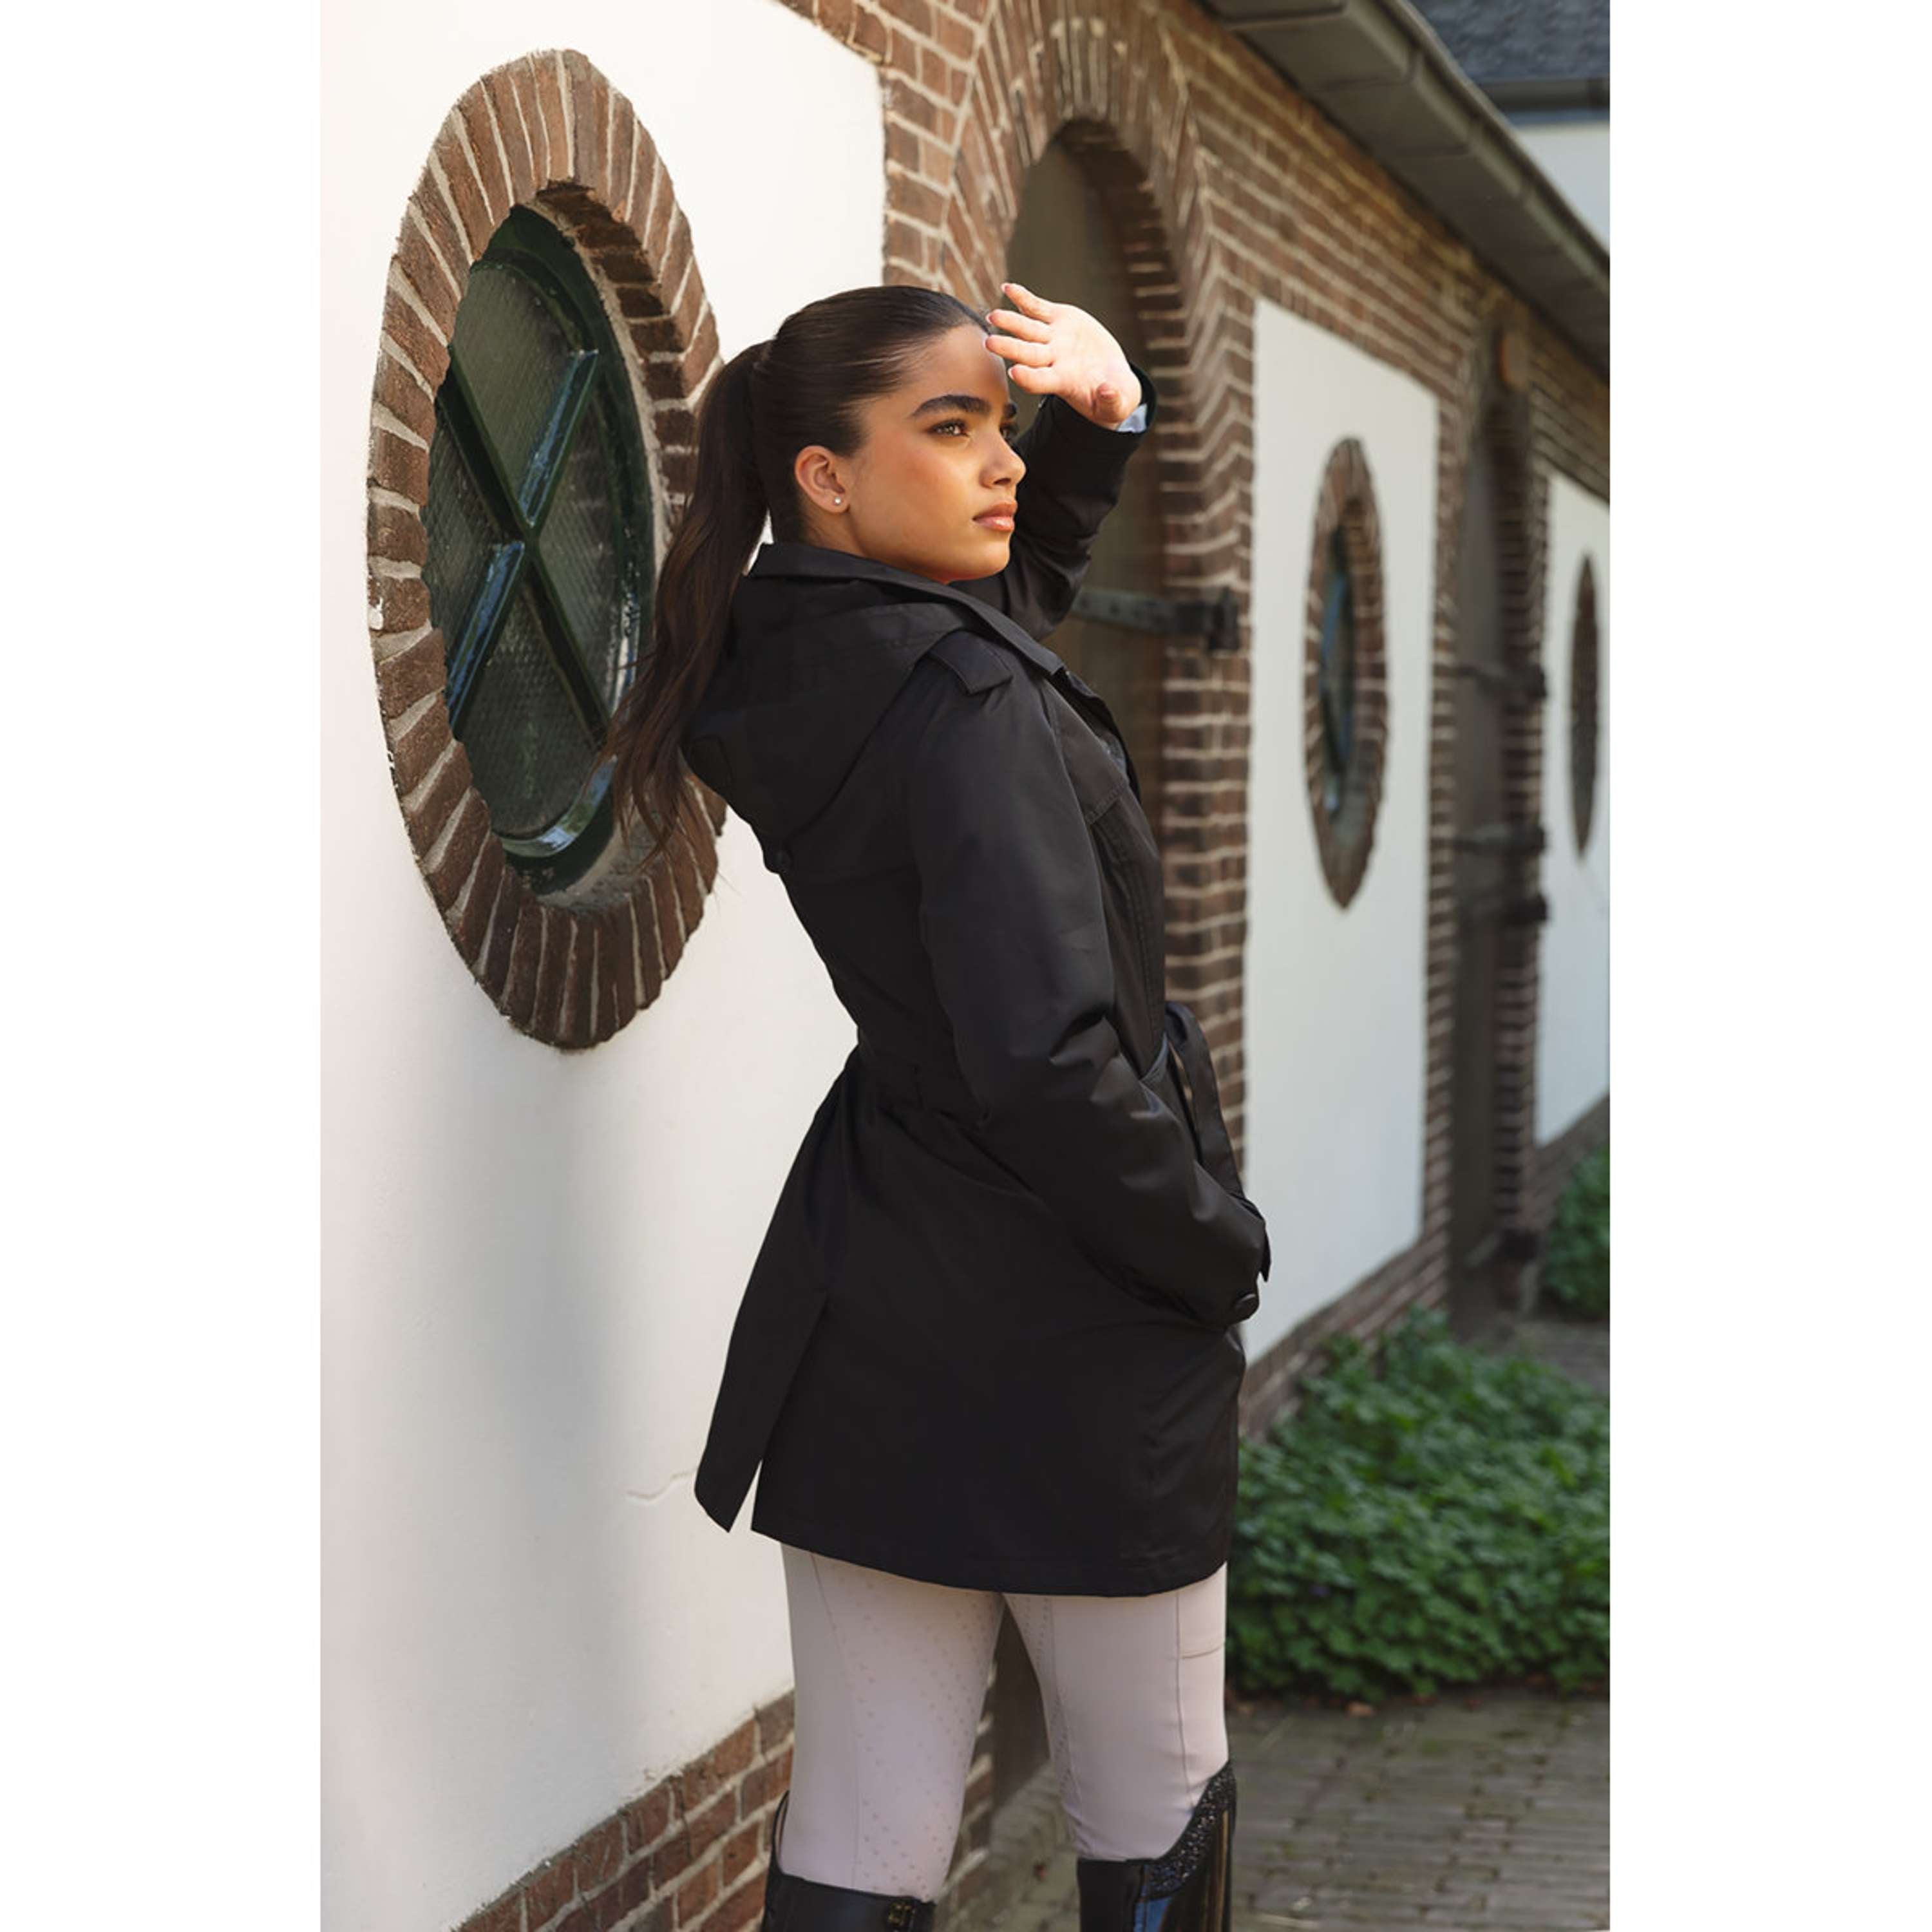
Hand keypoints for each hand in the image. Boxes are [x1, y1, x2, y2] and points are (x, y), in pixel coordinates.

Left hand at [982, 281, 1143, 427]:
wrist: (1109, 377)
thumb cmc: (1112, 397)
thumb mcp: (1117, 402)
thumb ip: (1112, 399)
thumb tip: (1108, 391)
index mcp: (1064, 382)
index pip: (1041, 381)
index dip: (1029, 378)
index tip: (1016, 373)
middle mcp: (1053, 360)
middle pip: (1027, 354)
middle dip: (1009, 348)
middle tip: (990, 343)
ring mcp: (1053, 339)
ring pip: (1027, 329)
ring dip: (1010, 322)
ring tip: (993, 316)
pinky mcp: (1058, 320)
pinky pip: (1036, 308)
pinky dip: (1022, 298)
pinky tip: (1008, 288)